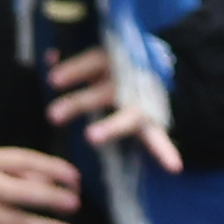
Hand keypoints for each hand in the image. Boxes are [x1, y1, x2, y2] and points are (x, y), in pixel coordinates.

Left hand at [43, 41, 177, 173]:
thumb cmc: (118, 68)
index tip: (52, 80)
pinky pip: (159, 137)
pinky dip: (166, 151)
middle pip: (105, 90)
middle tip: (52, 116)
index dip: (75, 69)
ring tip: (91, 138)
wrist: (158, 72)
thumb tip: (49, 57)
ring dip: (112, 127)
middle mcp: (132, 80)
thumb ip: (76, 64)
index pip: (95, 61)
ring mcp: (144, 102)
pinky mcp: (153, 122)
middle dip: (80, 102)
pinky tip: (174, 166)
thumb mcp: (98, 60)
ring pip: (128, 114)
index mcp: (117, 60)